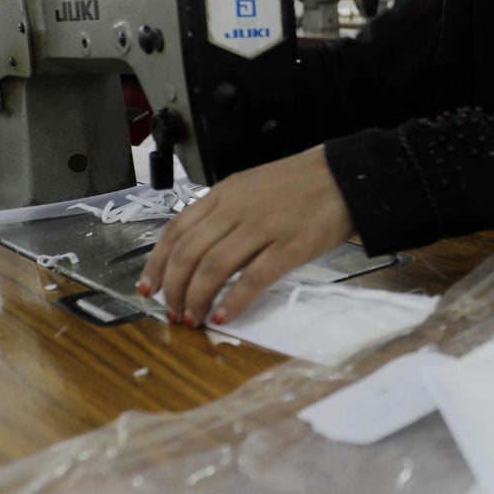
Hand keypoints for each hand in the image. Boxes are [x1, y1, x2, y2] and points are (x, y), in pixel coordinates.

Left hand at [137, 147, 353, 328]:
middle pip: (188, 254)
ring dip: (197, 299)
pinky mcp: (289, 246)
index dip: (157, 264)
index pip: (175, 231)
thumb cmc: (301, 184)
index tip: (149, 287)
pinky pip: (253, 278)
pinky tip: (223, 315)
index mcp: (223, 194)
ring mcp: (262, 227)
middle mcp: (236, 209)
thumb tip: (202, 253)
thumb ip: (225, 215)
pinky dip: (233, 300)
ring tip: (194, 318)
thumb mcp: (251, 188)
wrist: (345, 175)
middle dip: (174, 289)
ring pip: (213, 268)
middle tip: (172, 311)